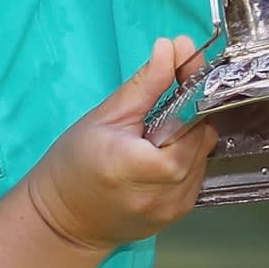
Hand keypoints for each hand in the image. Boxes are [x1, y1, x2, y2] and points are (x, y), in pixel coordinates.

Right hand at [23, 36, 217, 251]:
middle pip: (202, 138)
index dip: (191, 92)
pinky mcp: (178, 215)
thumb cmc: (74, 163)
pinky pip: (197, 175)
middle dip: (189, 115)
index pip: (191, 123)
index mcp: (139, 166)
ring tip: (156, 133)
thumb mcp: (106, 116)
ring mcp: (173, 209)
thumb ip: (146, 83)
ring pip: (204, 156)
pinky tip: (159, 155)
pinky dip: (186, 159)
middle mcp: (162, 193)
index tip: (185, 67)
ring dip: (189, 137)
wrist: (64, 219)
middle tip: (162, 104)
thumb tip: (172, 48)